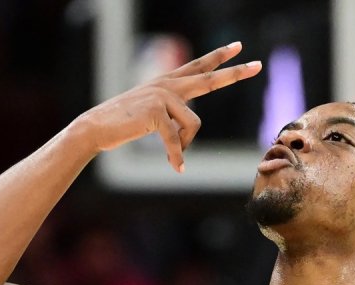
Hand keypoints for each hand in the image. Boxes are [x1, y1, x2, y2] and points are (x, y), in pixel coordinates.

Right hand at [75, 41, 261, 171]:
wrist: (96, 128)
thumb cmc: (124, 124)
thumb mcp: (153, 115)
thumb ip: (173, 115)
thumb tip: (189, 132)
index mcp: (168, 82)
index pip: (199, 66)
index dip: (219, 57)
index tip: (239, 47)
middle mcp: (168, 85)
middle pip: (210, 79)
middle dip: (235, 73)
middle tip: (259, 65)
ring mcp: (162, 96)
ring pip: (193, 125)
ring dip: (183, 145)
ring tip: (172, 154)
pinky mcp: (156, 112)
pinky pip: (176, 140)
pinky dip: (176, 156)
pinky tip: (177, 168)